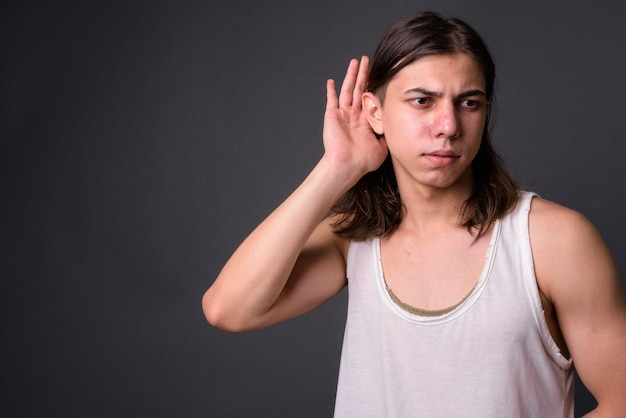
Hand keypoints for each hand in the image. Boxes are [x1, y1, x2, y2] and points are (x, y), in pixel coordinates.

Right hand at [322, 56, 387, 178]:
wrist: (348, 165)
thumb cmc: (363, 161)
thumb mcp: (382, 147)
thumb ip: (387, 135)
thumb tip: (395, 128)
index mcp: (364, 122)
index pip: (369, 99)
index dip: (373, 87)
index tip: (379, 75)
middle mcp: (353, 116)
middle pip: (360, 89)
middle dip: (364, 74)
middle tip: (368, 60)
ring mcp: (342, 115)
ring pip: (348, 90)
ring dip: (352, 76)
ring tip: (356, 62)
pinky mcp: (332, 116)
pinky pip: (331, 100)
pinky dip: (331, 91)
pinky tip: (331, 81)